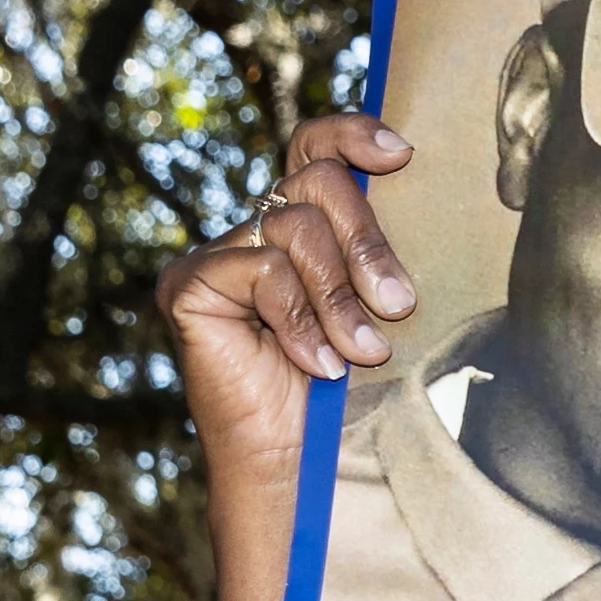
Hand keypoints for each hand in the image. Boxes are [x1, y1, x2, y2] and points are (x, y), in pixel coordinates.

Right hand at [153, 113, 422, 549]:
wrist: (299, 466)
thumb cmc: (349, 394)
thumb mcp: (376, 308)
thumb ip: (378, 251)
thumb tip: (412, 179)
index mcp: (300, 225)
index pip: (314, 147)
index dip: (351, 134)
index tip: (400, 153)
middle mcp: (254, 231)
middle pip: (316, 182)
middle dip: (366, 242)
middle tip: (397, 304)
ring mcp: (218, 257)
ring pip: (293, 226)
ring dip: (339, 296)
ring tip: (361, 353)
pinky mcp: (188, 286)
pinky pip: (259, 269)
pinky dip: (298, 318)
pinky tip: (315, 363)